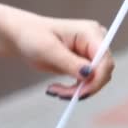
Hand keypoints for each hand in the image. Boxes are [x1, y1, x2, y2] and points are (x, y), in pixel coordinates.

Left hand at [0, 5, 114, 99]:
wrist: (22, 36)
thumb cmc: (33, 36)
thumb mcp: (48, 50)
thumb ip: (70, 62)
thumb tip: (89, 74)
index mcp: (91, 32)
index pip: (105, 60)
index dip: (97, 79)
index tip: (79, 93)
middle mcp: (96, 41)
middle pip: (103, 72)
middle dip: (85, 87)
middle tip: (60, 94)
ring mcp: (91, 52)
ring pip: (96, 80)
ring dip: (77, 91)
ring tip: (54, 90)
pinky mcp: (84, 63)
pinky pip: (87, 82)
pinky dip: (73, 90)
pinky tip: (55, 88)